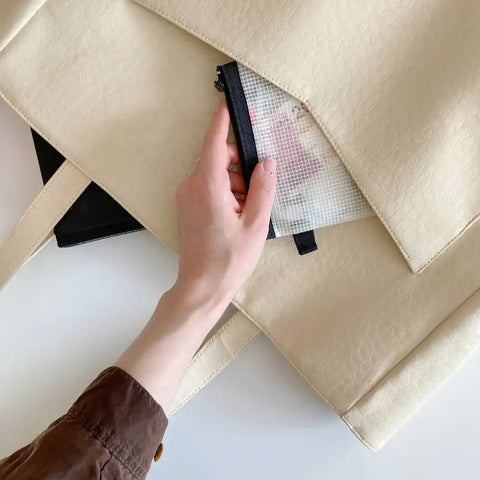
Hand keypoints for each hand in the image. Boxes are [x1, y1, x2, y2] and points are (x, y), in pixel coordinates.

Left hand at [117, 103, 275, 409]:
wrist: (201, 287)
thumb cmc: (228, 260)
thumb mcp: (255, 223)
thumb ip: (262, 188)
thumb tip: (266, 164)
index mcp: (207, 186)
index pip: (214, 142)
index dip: (223, 121)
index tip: (230, 104)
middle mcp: (191, 186)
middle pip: (217, 158)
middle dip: (240, 163)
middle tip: (259, 183)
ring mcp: (187, 197)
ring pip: (214, 174)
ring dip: (235, 181)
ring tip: (249, 208)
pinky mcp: (187, 207)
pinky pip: (208, 187)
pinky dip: (226, 191)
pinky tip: (239, 213)